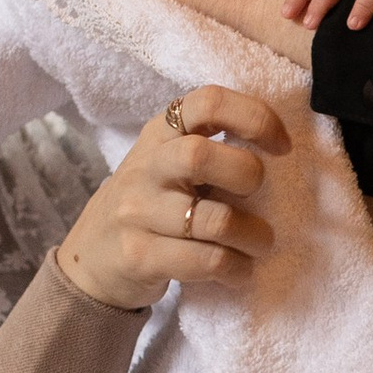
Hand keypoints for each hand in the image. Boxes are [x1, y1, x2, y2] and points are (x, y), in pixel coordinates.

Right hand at [54, 86, 292, 311]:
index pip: (207, 102)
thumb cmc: (148, 208)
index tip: (281, 146)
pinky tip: (238, 270)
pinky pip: (207, 261)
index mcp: (159, 135)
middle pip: (202, 155)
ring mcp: (137, 213)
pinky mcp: (139, 256)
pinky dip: (237, 268)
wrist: (90, 261)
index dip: (254, 117)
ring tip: (259, 243)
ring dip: (254, 236)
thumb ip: (209, 150)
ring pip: (216, 220)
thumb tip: (278, 149)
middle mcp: (145, 168)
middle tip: (257, 199)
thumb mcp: (167, 165)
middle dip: (247, 176)